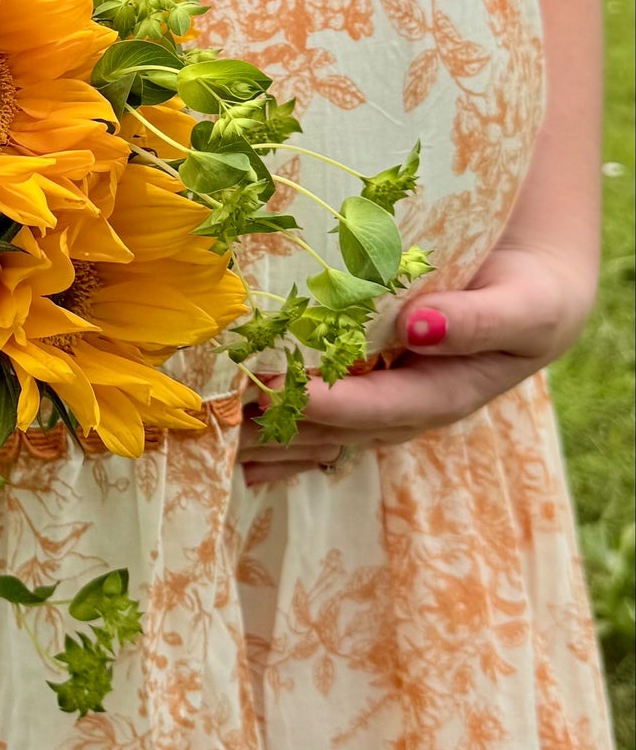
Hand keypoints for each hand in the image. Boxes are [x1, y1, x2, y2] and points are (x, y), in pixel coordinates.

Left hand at [238, 242, 594, 486]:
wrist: (533, 291)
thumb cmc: (532, 293)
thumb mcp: (526, 306)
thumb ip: (479, 322)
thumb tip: (420, 327)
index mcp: (445, 393)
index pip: (377, 406)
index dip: (326, 404)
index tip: (273, 391)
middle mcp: (409, 407)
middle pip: (338, 428)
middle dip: (280, 426)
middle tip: (221, 413)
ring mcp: (387, 404)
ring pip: (323, 432)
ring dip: (271, 438)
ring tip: (216, 438)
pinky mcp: (371, 391)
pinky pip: (322, 423)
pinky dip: (282, 438)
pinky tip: (241, 457)